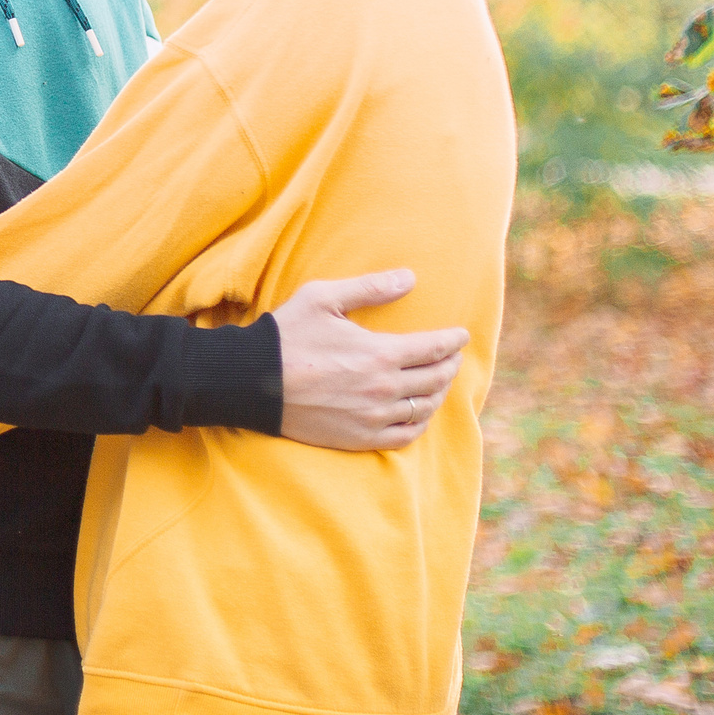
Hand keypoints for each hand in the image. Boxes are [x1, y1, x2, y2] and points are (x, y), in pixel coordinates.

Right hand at [273, 270, 468, 452]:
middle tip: (452, 356)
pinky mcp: (359, 437)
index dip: (452, 340)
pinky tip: (418, 413)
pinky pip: (405, 435)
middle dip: (450, 365)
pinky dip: (419, 423)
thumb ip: (370, 288)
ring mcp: (373, 416)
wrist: (252, 381)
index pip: (433, 348)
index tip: (462, 335)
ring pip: (424, 408)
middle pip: (435, 378)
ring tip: (438, 382)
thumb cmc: (287, 335)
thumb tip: (410, 277)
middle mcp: (383, 389)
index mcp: (379, 353)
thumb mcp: (323, 298)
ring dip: (438, 393)